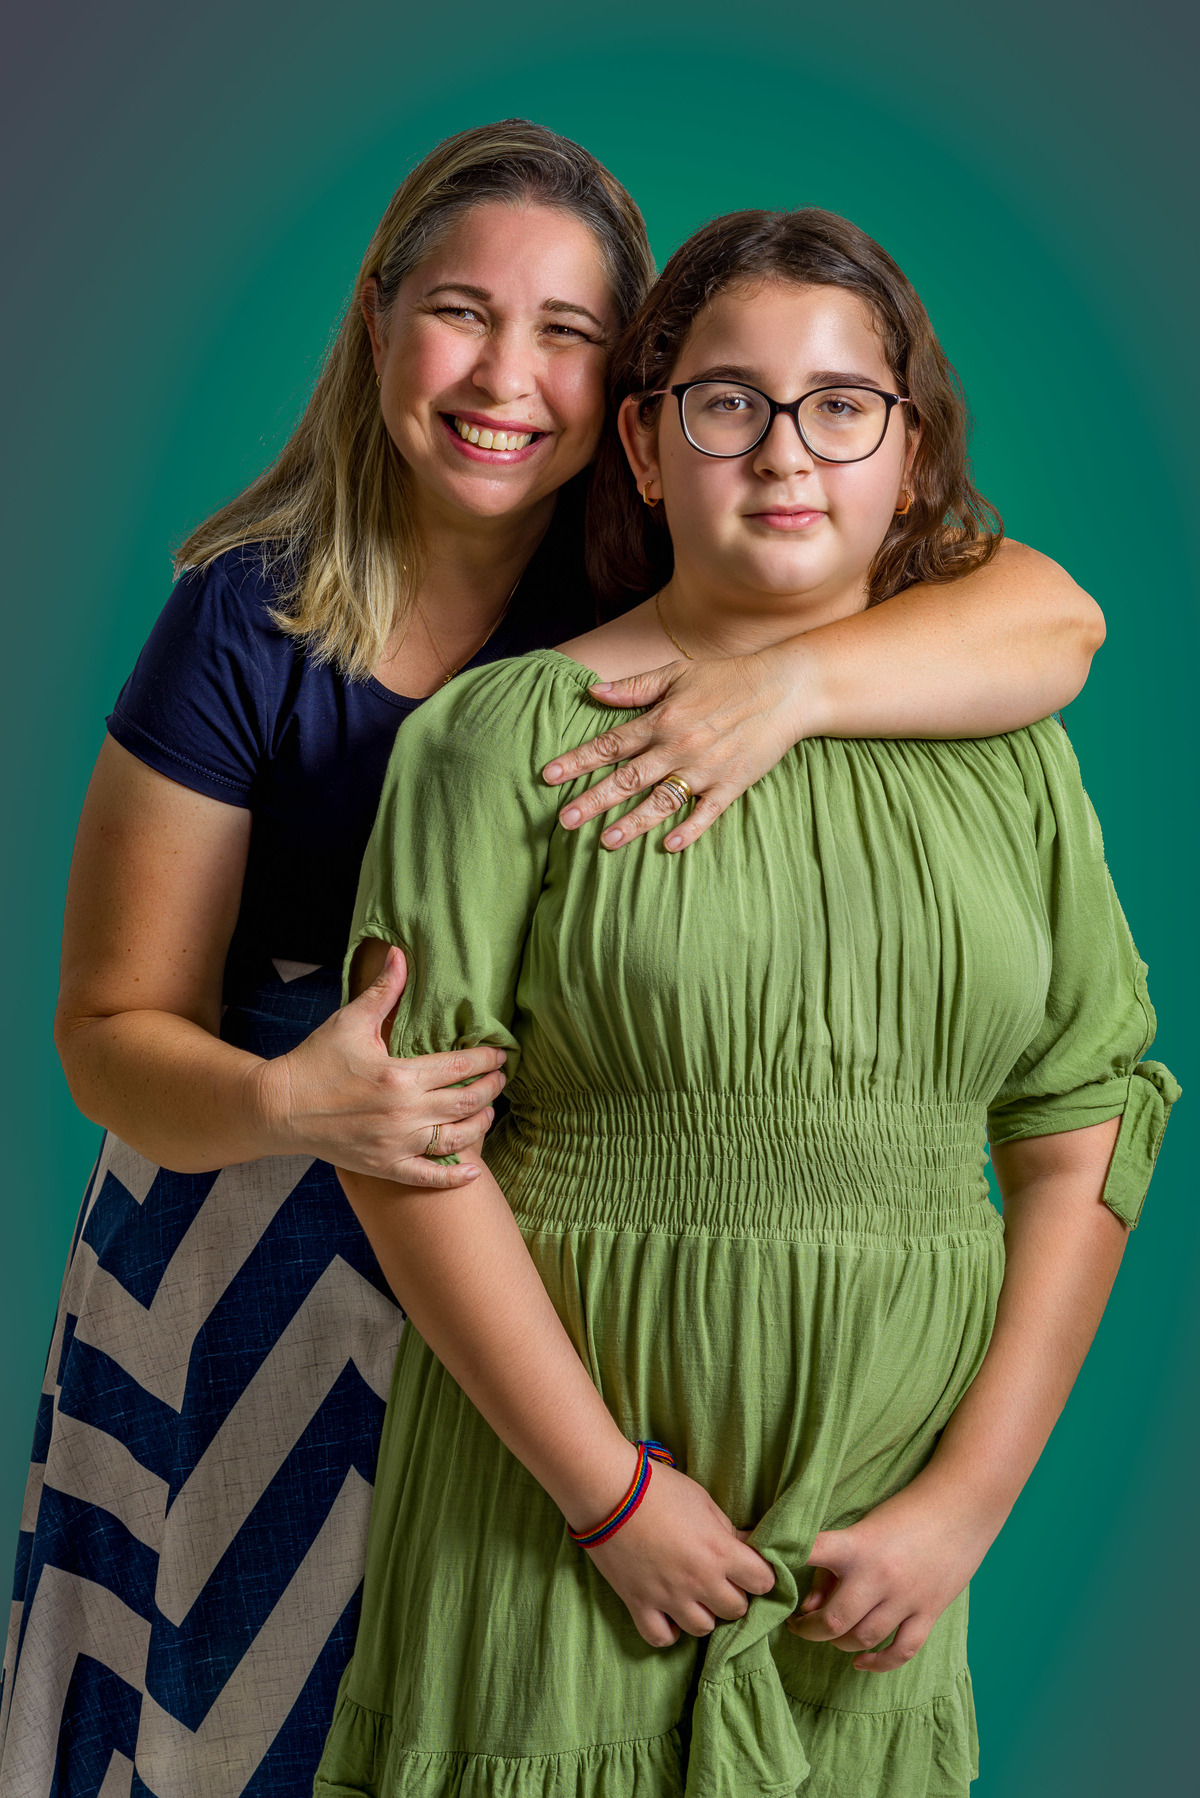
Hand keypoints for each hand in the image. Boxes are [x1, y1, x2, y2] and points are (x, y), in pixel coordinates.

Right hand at [255, 946, 506, 1185]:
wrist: (280, 1107)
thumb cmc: (315, 1061)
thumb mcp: (350, 1021)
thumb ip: (383, 991)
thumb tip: (399, 953)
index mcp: (400, 1075)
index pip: (459, 1066)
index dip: (486, 1059)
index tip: (500, 1055)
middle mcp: (404, 1113)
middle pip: (465, 1102)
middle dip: (491, 1089)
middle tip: (501, 1080)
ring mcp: (396, 1144)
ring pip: (456, 1139)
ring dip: (480, 1124)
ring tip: (489, 1111)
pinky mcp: (385, 1167)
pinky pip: (429, 1177)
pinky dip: (454, 1176)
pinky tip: (473, 1171)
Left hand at [542, 653, 798, 851]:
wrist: (784, 689)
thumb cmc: (727, 678)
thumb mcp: (677, 673)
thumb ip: (634, 687)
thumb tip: (593, 691)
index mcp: (661, 719)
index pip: (610, 744)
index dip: (577, 760)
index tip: (548, 776)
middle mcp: (678, 746)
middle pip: (627, 778)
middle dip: (593, 800)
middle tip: (564, 821)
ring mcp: (705, 768)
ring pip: (661, 800)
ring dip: (632, 823)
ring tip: (605, 842)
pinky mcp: (731, 784)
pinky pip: (707, 812)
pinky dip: (690, 829)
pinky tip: (669, 846)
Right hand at [583, 1457, 775, 1647]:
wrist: (609, 1492)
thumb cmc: (659, 1488)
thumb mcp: (703, 1501)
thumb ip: (728, 1530)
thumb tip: (749, 1546)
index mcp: (719, 1552)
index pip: (763, 1581)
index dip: (760, 1574)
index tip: (751, 1568)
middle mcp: (699, 1581)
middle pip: (736, 1609)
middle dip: (734, 1594)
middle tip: (721, 1578)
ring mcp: (668, 1597)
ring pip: (703, 1628)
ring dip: (704, 1613)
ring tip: (695, 1595)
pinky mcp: (639, 1604)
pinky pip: (661, 1638)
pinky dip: (668, 1631)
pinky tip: (669, 1615)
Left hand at [786, 1474, 1003, 1670]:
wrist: (962, 1504)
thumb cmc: (907, 1509)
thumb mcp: (864, 1527)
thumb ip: (835, 1565)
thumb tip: (810, 1607)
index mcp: (856, 1545)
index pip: (806, 1554)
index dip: (777, 1565)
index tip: (762, 1577)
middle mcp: (879, 1576)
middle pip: (833, 1622)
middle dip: (809, 1630)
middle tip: (797, 1626)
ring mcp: (906, 1598)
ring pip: (863, 1639)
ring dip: (839, 1643)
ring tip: (828, 1635)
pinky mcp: (929, 1612)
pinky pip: (901, 1651)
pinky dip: (879, 1663)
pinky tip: (862, 1661)